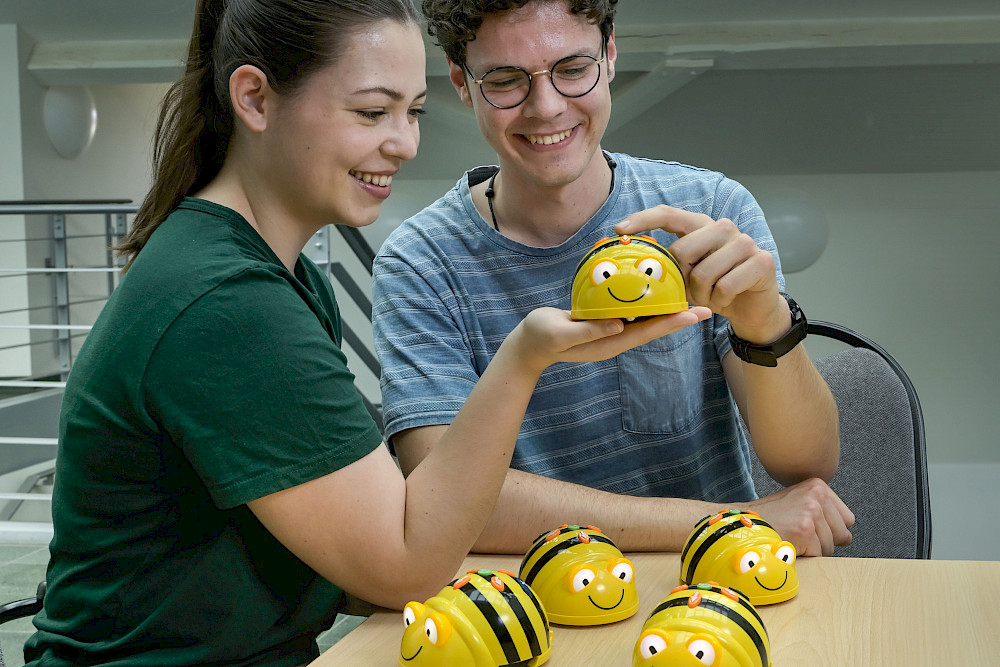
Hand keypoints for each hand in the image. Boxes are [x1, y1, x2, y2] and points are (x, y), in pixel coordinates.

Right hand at [512, 306, 711, 370]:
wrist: (529, 345)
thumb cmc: (541, 337)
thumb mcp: (560, 332)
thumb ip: (588, 329)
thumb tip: (619, 324)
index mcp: (609, 342)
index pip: (647, 332)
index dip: (671, 323)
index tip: (694, 314)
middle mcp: (616, 338)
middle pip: (654, 327)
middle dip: (679, 317)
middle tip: (706, 306)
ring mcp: (611, 331)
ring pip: (645, 320)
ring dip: (667, 310)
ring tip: (690, 298)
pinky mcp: (604, 323)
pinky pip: (631, 313)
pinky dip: (647, 303)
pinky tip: (656, 291)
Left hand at [615, 206, 787, 342]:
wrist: (751, 308)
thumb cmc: (714, 289)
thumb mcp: (686, 277)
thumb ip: (667, 266)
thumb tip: (632, 261)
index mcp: (701, 226)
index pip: (668, 214)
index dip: (643, 219)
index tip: (620, 230)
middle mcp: (723, 228)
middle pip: (682, 250)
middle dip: (680, 279)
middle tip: (690, 290)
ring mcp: (745, 242)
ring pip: (703, 273)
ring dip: (701, 294)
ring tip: (711, 296)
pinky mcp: (761, 261)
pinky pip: (725, 286)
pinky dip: (720, 300)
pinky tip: (727, 299)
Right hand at [747, 478, 854, 556]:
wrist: (743, 523)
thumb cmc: (768, 517)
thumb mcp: (797, 502)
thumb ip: (822, 510)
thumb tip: (846, 536)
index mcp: (818, 486)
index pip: (847, 519)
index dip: (830, 530)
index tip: (809, 527)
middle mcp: (817, 495)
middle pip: (843, 535)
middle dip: (823, 541)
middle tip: (798, 534)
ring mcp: (811, 511)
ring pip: (830, 547)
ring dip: (811, 550)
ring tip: (791, 537)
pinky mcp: (805, 529)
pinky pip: (817, 555)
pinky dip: (803, 555)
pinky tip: (787, 543)